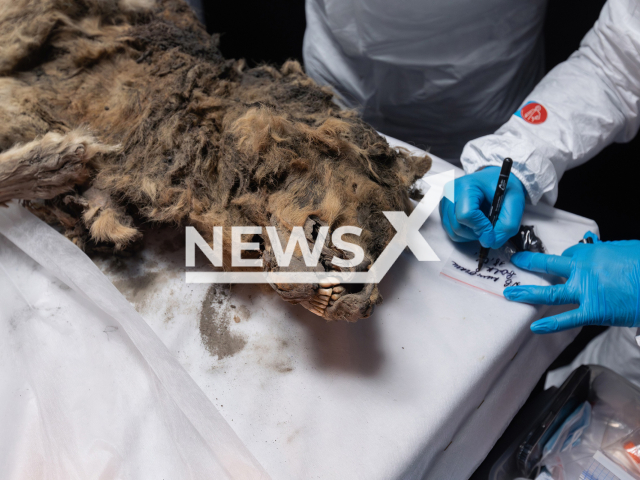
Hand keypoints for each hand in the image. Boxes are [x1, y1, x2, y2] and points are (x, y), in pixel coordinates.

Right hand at [439, 166, 525, 248]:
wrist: (494, 179)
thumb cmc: (502, 186)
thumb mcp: (515, 201)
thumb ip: (507, 224)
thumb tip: (491, 242)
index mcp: (466, 186)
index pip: (466, 215)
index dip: (481, 228)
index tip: (492, 232)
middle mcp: (450, 193)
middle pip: (457, 225)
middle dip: (475, 233)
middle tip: (489, 228)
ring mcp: (445, 201)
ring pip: (452, 231)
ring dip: (469, 235)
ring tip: (482, 225)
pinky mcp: (444, 209)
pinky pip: (450, 230)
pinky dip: (464, 233)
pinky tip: (474, 224)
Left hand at [504, 232, 639, 332]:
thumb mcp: (624, 250)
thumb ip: (606, 252)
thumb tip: (597, 248)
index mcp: (592, 253)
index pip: (570, 256)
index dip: (566, 261)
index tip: (564, 264)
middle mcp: (583, 270)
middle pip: (550, 265)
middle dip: (530, 262)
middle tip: (517, 262)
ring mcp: (586, 291)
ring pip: (550, 291)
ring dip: (527, 292)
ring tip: (510, 293)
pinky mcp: (594, 311)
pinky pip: (567, 319)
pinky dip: (551, 324)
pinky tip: (535, 327)